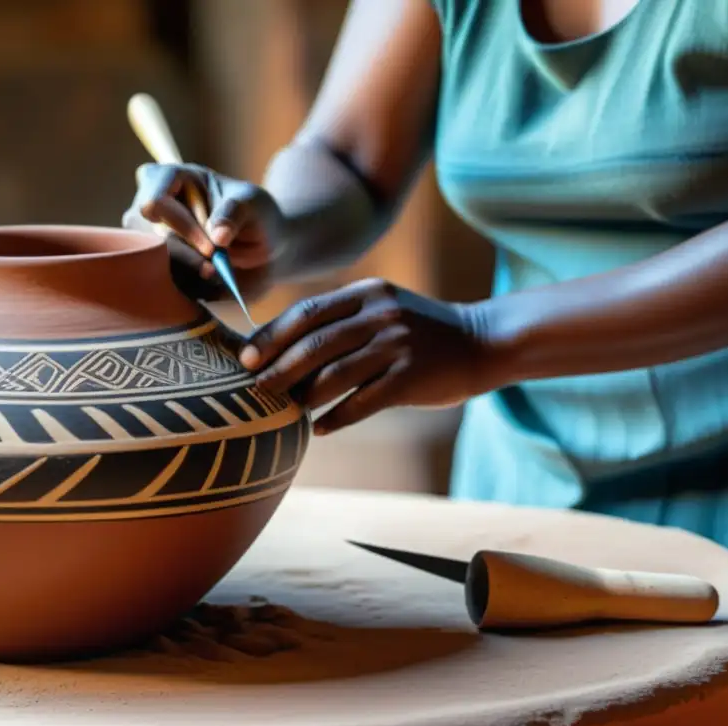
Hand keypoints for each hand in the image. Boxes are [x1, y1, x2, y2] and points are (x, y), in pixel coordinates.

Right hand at [122, 163, 285, 302]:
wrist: (263, 244)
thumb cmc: (254, 213)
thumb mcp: (253, 204)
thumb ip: (235, 213)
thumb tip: (217, 236)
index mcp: (169, 178)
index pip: (155, 202)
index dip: (181, 226)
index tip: (214, 245)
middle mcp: (151, 208)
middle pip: (150, 239)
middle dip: (186, 257)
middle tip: (217, 268)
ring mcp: (150, 239)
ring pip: (155, 266)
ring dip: (189, 276)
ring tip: (219, 275)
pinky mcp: (159, 266)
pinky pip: (165, 285)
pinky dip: (191, 289)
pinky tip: (213, 284)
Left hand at [239, 278, 493, 434]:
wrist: (480, 342)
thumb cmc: (419, 331)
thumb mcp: (382, 307)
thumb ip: (341, 318)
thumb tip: (284, 346)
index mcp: (365, 294)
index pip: (306, 312)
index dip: (272, 335)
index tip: (246, 356)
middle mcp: (379, 315)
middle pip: (315, 344)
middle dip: (279, 369)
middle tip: (255, 389)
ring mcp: (397, 346)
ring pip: (335, 375)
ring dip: (305, 396)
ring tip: (288, 410)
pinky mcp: (410, 377)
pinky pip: (362, 402)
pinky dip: (337, 418)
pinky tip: (319, 428)